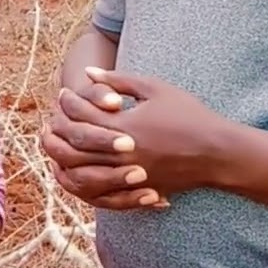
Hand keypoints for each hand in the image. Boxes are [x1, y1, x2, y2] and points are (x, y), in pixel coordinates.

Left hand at [58, 67, 226, 200]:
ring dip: (62, 161)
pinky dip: (82, 184)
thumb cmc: (188, 114)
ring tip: (58, 146)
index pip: (80, 115)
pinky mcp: (135, 190)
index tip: (64, 93)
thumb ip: (118, 80)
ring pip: (80, 175)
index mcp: (123, 127)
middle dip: (57, 133)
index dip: (68, 102)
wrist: (216, 151)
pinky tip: (76, 170)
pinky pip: (99, 194)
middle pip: (73, 148)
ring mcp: (127, 176)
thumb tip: (87, 72)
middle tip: (51, 121)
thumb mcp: (154, 89)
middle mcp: (121, 154)